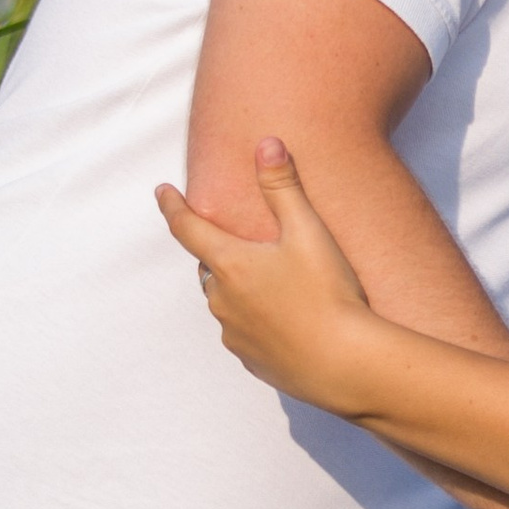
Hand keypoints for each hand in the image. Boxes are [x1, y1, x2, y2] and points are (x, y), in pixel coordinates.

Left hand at [158, 139, 376, 408]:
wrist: (345, 365)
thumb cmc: (329, 294)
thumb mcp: (309, 232)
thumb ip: (284, 186)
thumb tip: (266, 143)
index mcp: (229, 264)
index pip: (187, 228)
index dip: (172, 206)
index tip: (162, 192)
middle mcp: (221, 300)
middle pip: (209, 267)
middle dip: (220, 253)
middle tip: (244, 244)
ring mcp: (234, 334)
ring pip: (225, 302)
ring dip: (240, 289)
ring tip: (276, 285)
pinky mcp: (251, 361)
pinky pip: (243, 333)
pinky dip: (256, 321)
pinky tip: (285, 321)